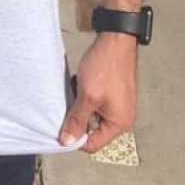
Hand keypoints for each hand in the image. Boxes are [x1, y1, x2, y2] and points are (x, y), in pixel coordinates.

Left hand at [58, 33, 137, 154]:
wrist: (115, 40)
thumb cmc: (106, 66)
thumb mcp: (87, 96)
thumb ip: (77, 120)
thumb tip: (68, 141)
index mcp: (119, 123)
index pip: (93, 144)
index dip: (75, 138)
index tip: (61, 128)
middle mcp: (122, 117)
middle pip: (92, 130)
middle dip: (78, 118)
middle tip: (70, 104)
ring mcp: (118, 105)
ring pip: (91, 115)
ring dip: (81, 106)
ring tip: (78, 90)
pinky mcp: (113, 94)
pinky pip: (95, 104)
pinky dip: (85, 96)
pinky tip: (82, 84)